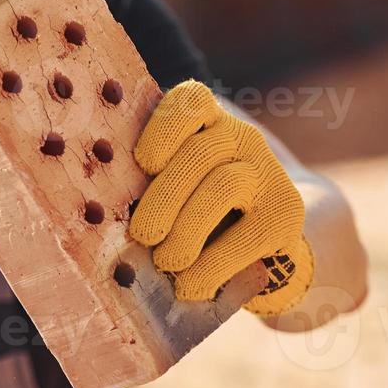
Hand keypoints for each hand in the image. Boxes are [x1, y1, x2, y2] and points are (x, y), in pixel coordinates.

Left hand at [128, 80, 313, 314]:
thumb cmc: (187, 213)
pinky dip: (214, 265)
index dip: (165, 127)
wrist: (261, 241)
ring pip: (225, 186)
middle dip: (165, 197)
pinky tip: (192, 286)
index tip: (143, 163)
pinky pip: (249, 234)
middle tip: (142, 235)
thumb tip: (100, 213)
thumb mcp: (165, 190)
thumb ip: (142, 187)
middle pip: (201, 153)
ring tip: (165, 263)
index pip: (191, 101)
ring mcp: (266, 171)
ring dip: (188, 230)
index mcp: (202, 122)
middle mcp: (238, 136)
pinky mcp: (286, 211)